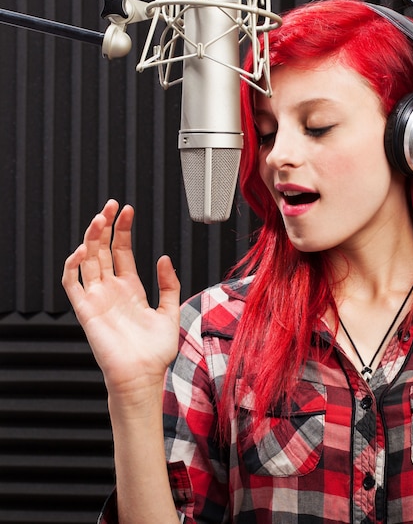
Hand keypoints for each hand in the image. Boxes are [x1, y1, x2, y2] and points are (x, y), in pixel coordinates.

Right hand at [62, 200, 180, 400]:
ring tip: (99, 219)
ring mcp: (97, 298)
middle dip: (105, 226)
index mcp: (130, 288)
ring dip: (90, 238)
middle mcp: (111, 290)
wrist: (143, 376)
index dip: (123, 229)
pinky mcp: (85, 311)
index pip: (121, 250)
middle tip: (111, 205)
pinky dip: (73, 265)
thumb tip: (164, 257)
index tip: (127, 210)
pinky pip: (72, 284)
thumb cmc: (155, 351)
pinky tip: (84, 249)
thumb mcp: (170, 311)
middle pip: (102, 249)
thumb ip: (168, 284)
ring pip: (87, 260)